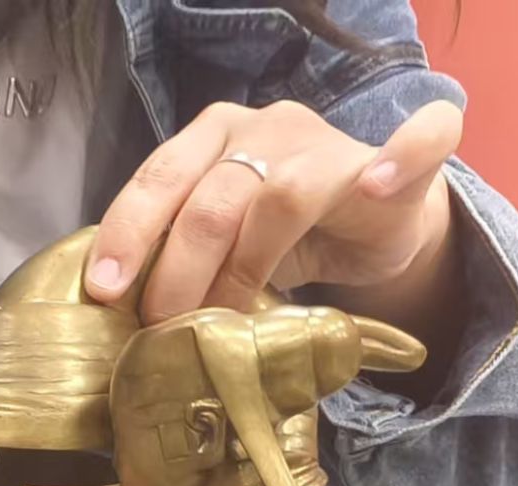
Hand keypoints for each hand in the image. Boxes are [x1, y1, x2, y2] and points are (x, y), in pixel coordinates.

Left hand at [85, 99, 462, 325]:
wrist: (374, 222)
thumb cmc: (282, 236)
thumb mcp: (218, 245)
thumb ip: (175, 257)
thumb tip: (119, 312)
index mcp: (210, 138)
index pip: (158, 178)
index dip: (128, 234)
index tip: (106, 290)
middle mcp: (263, 128)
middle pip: (210, 199)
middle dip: (177, 270)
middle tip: (162, 326)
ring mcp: (324, 142)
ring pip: (278, 198)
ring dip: (244, 269)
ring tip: (225, 319)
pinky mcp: (388, 162)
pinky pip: (411, 143)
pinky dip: (397, 159)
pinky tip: (375, 189)